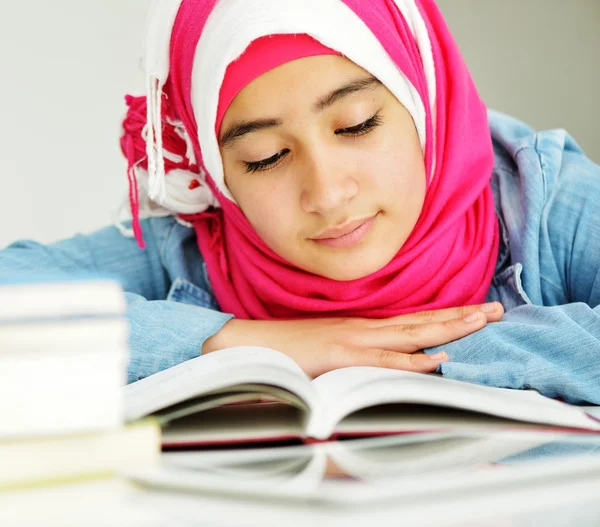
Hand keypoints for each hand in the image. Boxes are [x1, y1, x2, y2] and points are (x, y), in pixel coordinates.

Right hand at [202, 302, 503, 377]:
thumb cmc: (292, 348)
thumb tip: (388, 356)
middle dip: (462, 316)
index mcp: (364, 327)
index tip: (477, 312)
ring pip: (412, 334)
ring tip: (482, 320)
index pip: (414, 320)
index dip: (447, 316)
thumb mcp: (332, 346)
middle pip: (422, 321)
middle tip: (497, 310)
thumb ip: (359, 349)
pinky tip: (437, 358)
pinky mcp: (343, 357)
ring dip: (449, 328)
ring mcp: (355, 341)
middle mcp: (366, 329)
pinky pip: (384, 360)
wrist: (254, 343)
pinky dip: (412, 361)